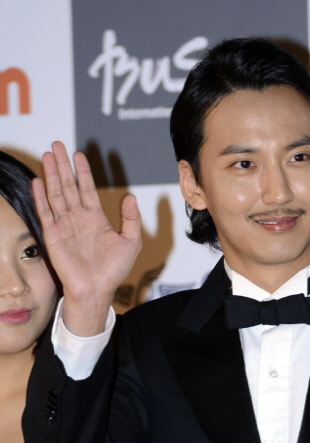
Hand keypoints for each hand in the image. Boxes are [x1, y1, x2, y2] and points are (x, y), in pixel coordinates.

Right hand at [33, 141, 140, 334]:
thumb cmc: (113, 272)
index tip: (79, 155)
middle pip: (68, 186)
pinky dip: (40, 196)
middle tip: (58, 145)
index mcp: (95, 219)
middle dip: (63, 165)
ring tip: (48, 155)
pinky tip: (38, 181)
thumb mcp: (131, 243)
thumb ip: (131, 219)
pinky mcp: (52, 235)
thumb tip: (129, 196)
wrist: (95, 291)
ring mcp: (64, 226)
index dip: (83, 172)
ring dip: (51, 174)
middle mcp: (78, 219)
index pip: (87, 189)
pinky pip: (45, 212)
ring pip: (56, 194)